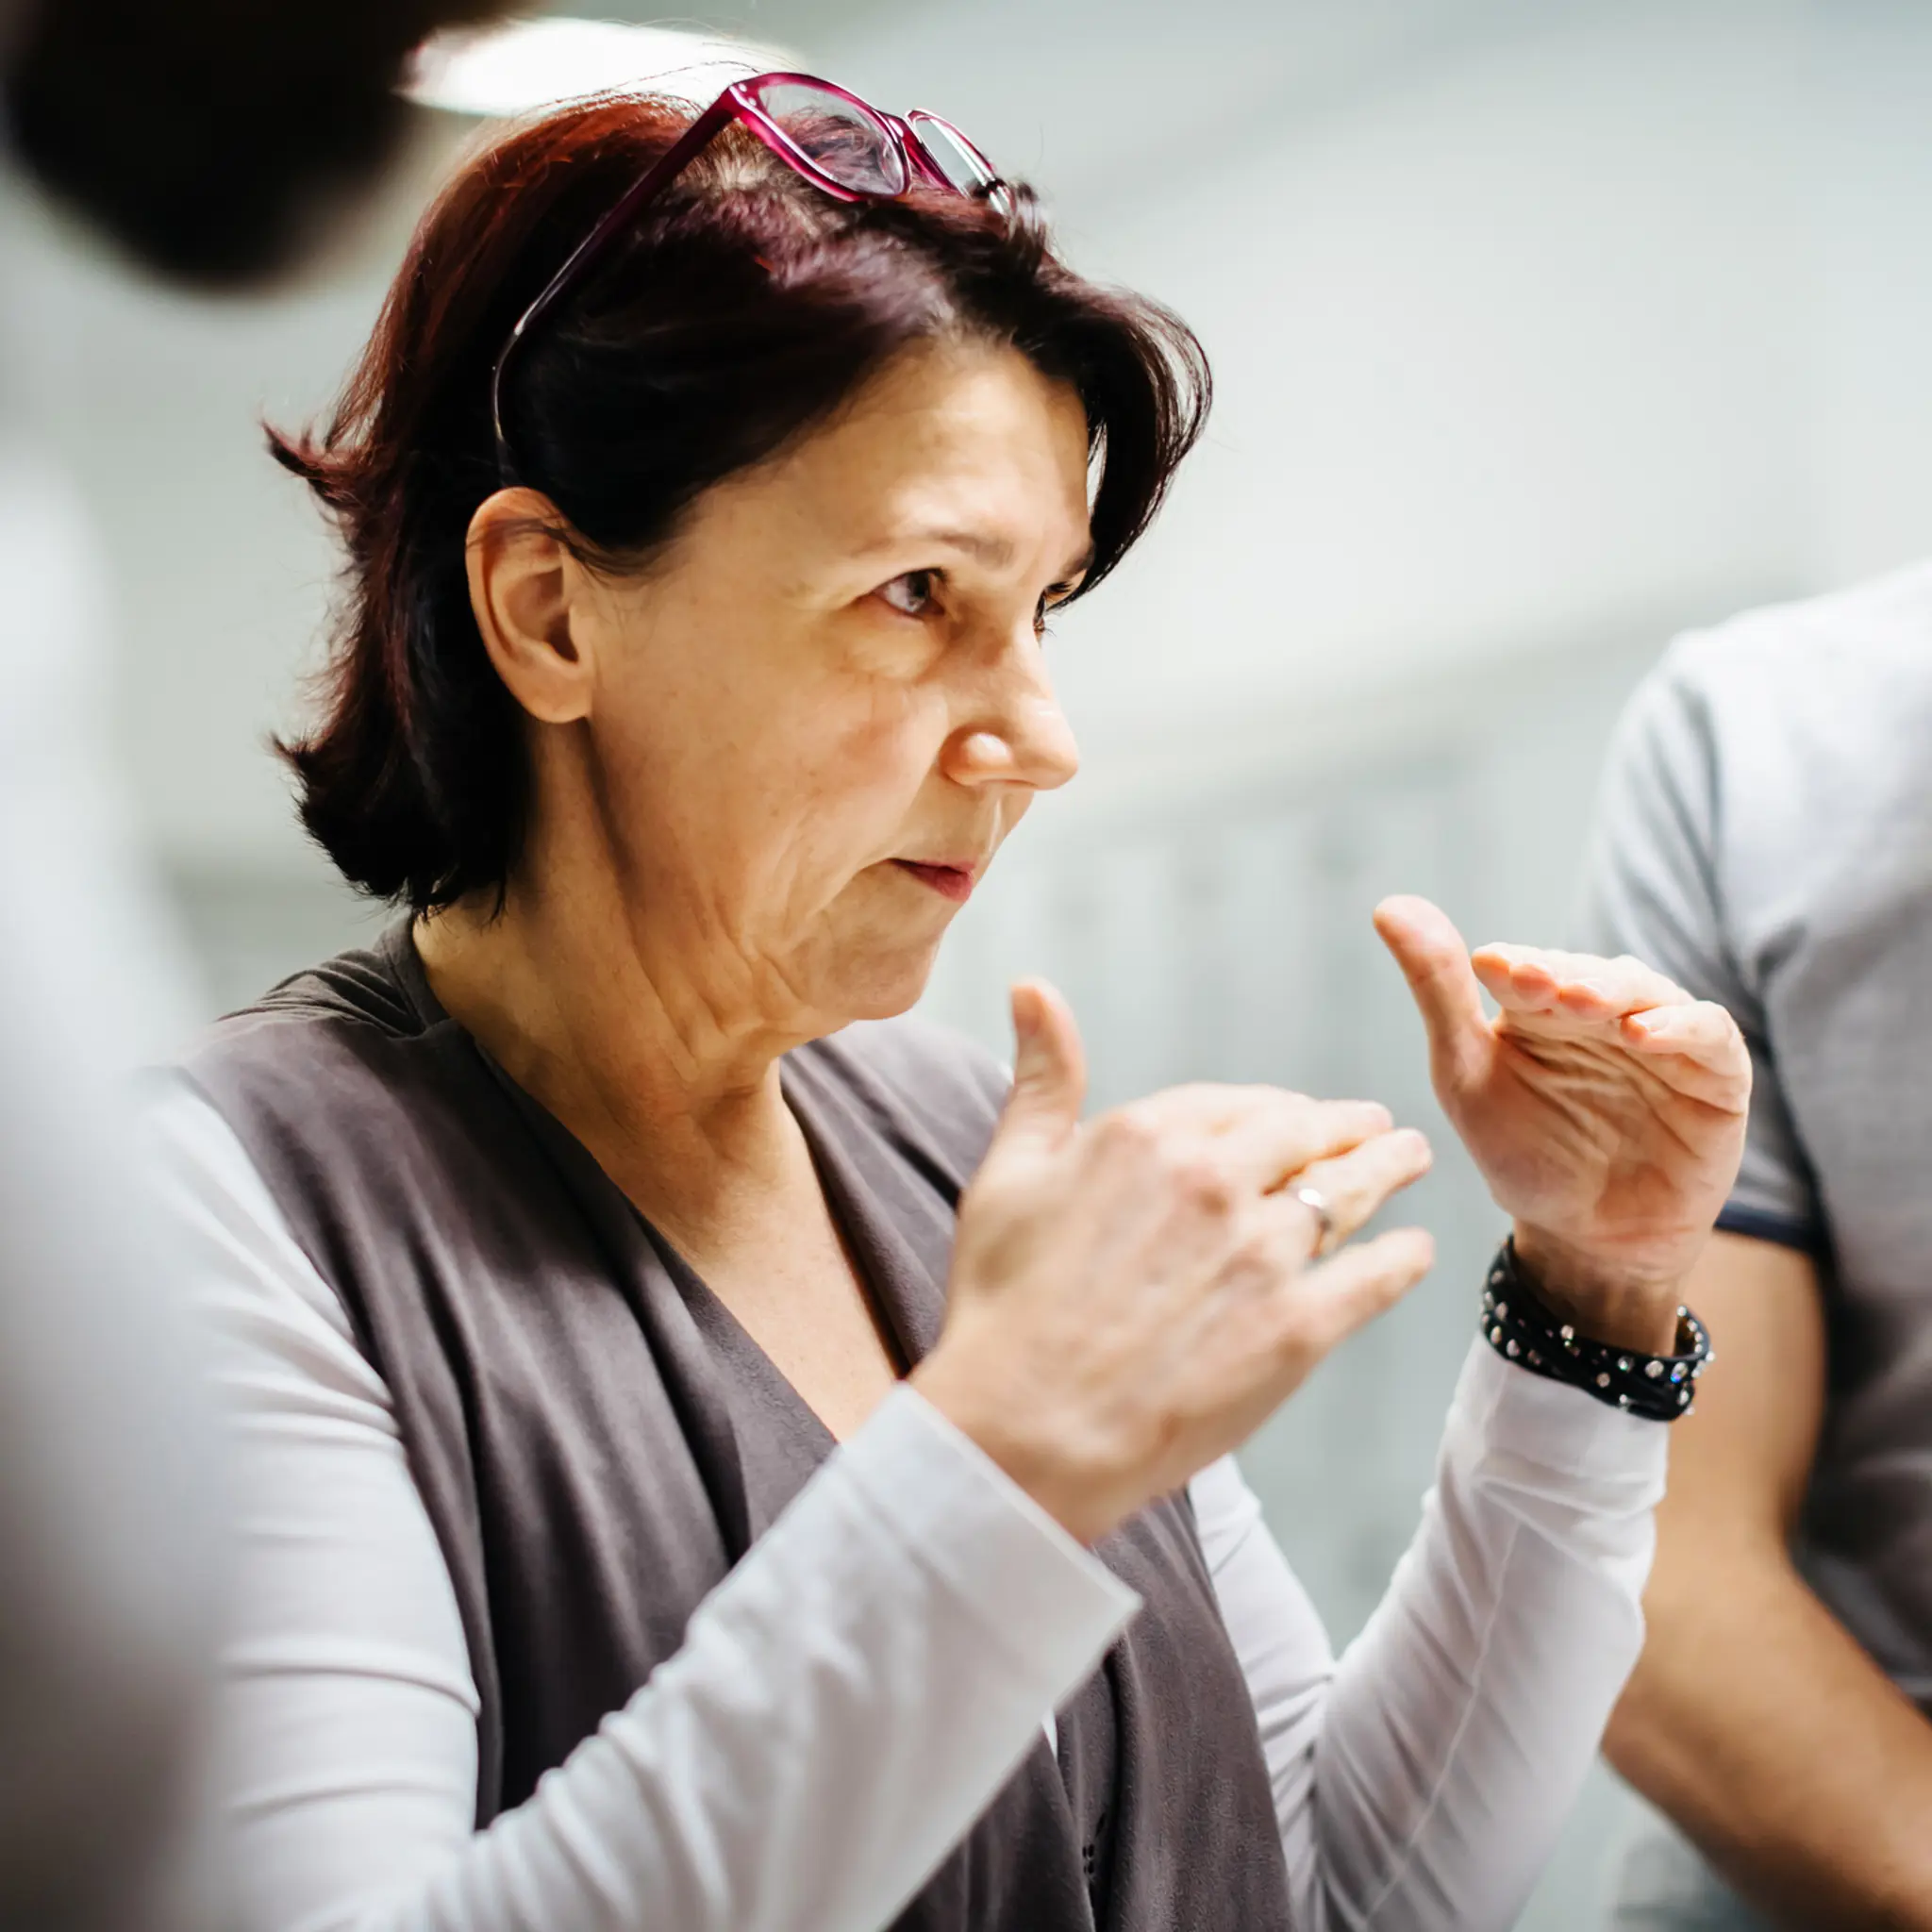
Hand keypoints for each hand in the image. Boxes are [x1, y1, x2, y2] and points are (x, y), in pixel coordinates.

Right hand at [914, 980, 1435, 1544]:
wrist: (1024, 1431)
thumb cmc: (1003, 1307)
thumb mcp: (1008, 1176)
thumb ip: (1042, 1080)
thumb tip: (1032, 987)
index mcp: (1148, 1135)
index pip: (1238, 1103)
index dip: (1273, 1109)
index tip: (1295, 1114)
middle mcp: (1216, 1180)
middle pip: (1307, 1136)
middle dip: (1348, 1128)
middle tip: (1377, 1130)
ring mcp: (1263, 1255)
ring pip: (1349, 1192)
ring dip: (1389, 1170)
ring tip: (1411, 1161)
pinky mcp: (1298, 1329)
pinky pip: (1374, 1276)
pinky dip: (1402, 1258)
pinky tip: (1414, 1251)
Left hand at [1374, 895, 1749, 1353]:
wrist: (1586, 1239)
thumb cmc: (1524, 1154)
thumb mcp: (1466, 1076)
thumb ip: (1437, 995)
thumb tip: (1389, 907)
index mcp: (1541, 1005)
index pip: (1529, 968)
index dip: (1514, 965)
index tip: (1490, 968)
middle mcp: (1604, 1010)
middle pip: (1588, 973)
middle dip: (1562, 976)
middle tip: (1534, 982)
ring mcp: (1664, 1037)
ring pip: (1648, 992)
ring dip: (1614, 991)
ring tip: (1583, 1001)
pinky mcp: (1716, 1073)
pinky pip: (1710, 1033)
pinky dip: (1681, 1026)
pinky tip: (1644, 1034)